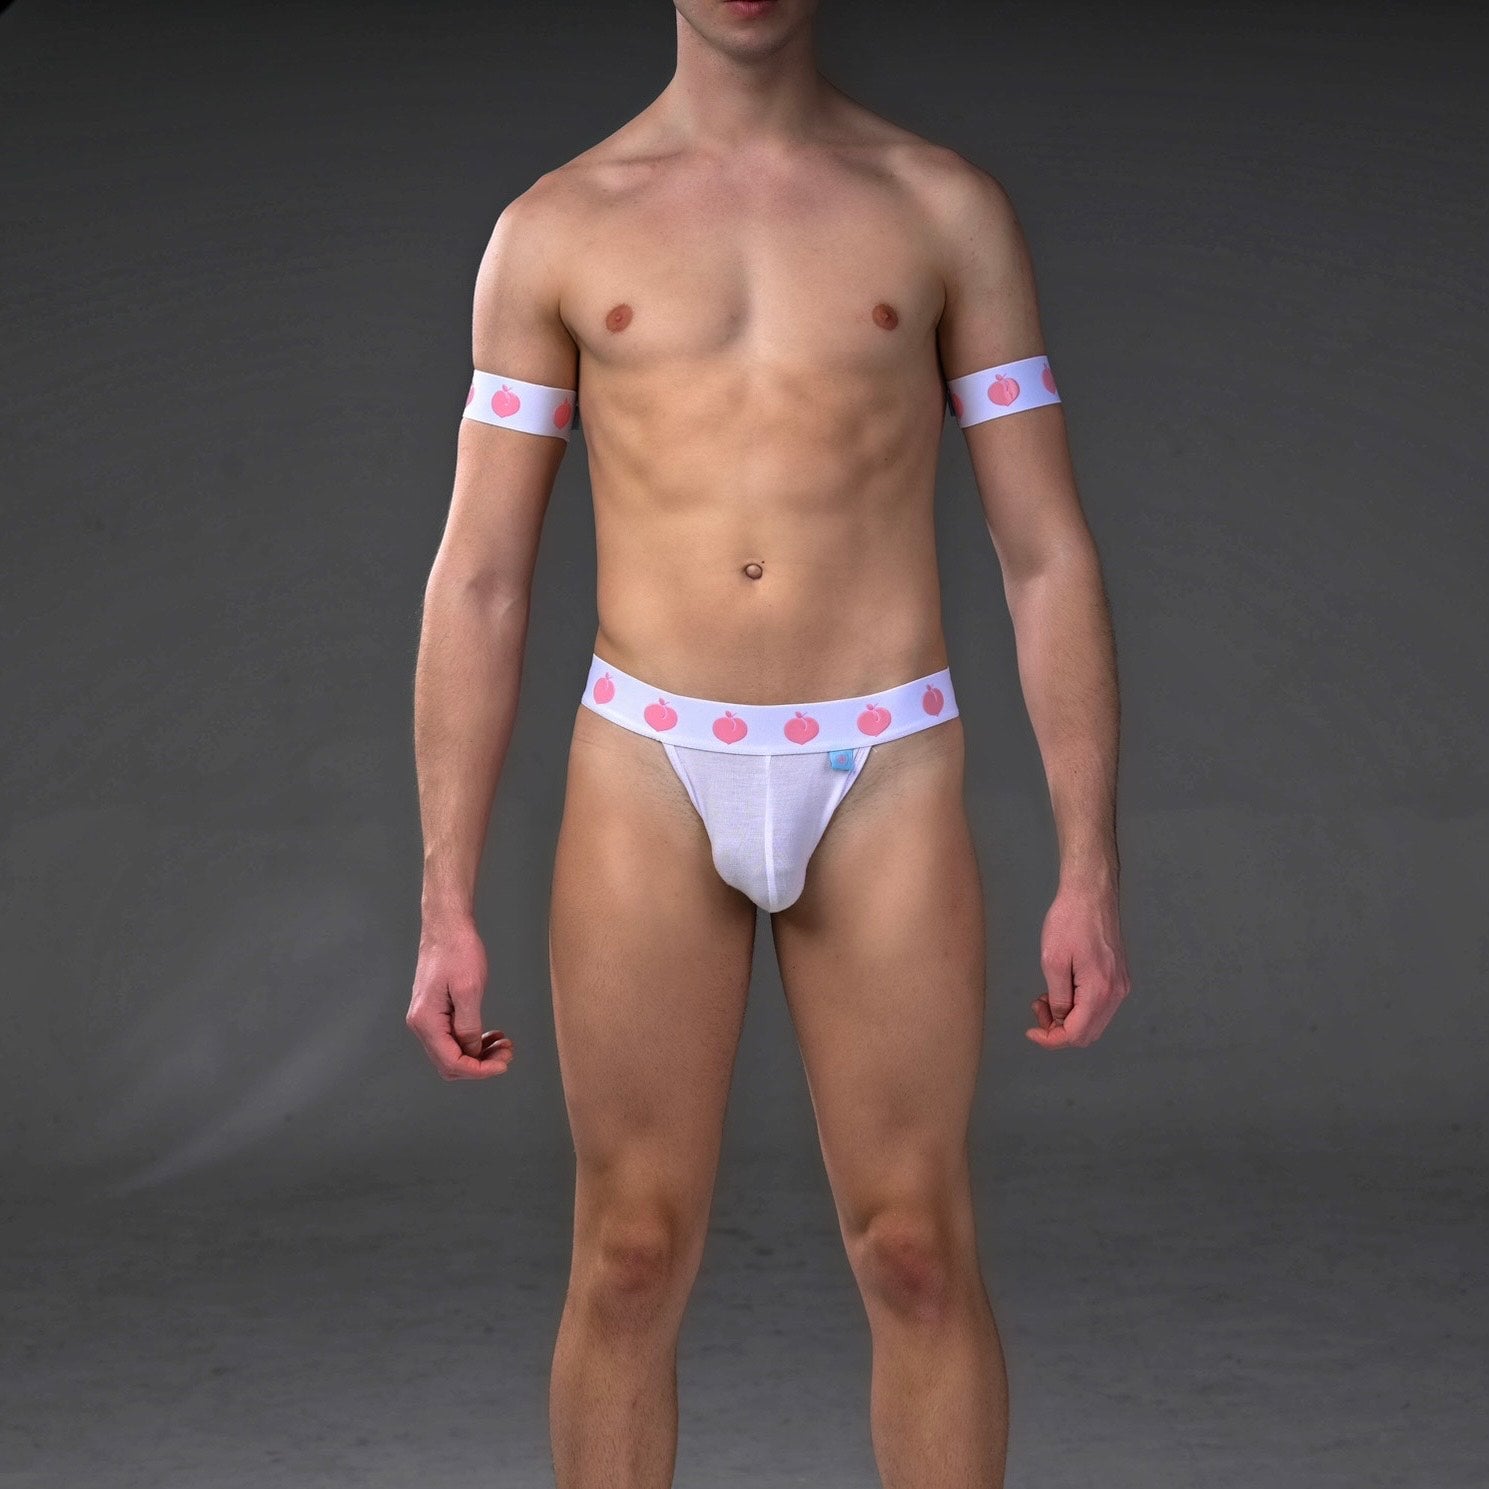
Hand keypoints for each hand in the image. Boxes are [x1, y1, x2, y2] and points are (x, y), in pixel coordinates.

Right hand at [406, 916, 512, 1078]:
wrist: (447, 927)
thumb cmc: (457, 951)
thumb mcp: (469, 990)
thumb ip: (469, 1026)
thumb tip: (472, 1053)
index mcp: (426, 1021)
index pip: (451, 1062)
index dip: (479, 1070)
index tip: (503, 1064)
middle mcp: (421, 1024)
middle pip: (449, 1062)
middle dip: (480, 1064)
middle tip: (507, 1054)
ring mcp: (427, 1018)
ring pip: (452, 1052)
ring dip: (479, 1054)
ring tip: (503, 1044)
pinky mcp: (435, 1011)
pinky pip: (453, 1037)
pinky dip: (473, 1041)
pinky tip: (491, 1035)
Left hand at [1027, 882, 1129, 1048]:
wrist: (1091, 894)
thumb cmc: (1070, 921)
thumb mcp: (1053, 961)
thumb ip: (1057, 998)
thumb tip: (1059, 1021)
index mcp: (1100, 991)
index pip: (1076, 1034)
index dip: (1051, 1039)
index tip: (1031, 1031)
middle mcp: (1116, 993)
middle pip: (1087, 1034)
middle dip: (1059, 1029)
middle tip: (1038, 1008)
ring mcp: (1120, 985)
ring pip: (1093, 1022)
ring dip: (1068, 1019)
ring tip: (1046, 997)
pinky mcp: (1119, 977)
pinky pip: (1099, 1006)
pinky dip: (1079, 1007)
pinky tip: (1062, 989)